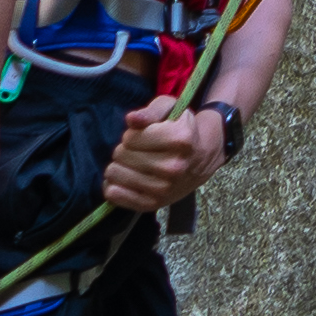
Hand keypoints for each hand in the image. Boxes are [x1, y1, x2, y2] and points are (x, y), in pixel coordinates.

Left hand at [103, 94, 235, 214]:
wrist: (202, 158)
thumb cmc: (181, 130)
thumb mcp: (171, 110)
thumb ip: (151, 111)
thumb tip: (131, 119)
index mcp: (180, 140)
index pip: (130, 137)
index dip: (132, 134)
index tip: (143, 136)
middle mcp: (173, 167)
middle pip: (121, 154)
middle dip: (126, 149)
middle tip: (140, 150)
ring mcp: (164, 189)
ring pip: (115, 174)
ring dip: (119, 166)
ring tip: (134, 163)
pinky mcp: (154, 204)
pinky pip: (114, 195)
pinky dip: (113, 185)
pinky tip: (123, 178)